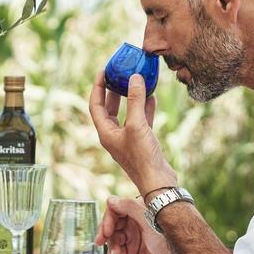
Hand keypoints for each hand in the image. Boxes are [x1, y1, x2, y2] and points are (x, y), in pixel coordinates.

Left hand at [89, 71, 176, 193]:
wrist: (158, 182)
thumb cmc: (142, 157)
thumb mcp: (137, 125)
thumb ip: (135, 101)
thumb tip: (134, 78)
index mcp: (106, 132)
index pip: (95, 105)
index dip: (98, 87)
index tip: (103, 71)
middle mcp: (114, 135)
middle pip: (109, 108)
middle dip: (113, 90)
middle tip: (118, 74)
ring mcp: (128, 138)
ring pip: (126, 113)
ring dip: (130, 97)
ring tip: (135, 81)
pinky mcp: (142, 141)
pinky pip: (141, 120)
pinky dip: (145, 108)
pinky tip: (152, 96)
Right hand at [95, 196, 180, 253]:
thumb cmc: (171, 237)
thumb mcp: (149, 219)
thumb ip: (129, 207)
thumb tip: (111, 200)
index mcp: (140, 209)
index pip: (116, 208)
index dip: (109, 219)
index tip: (106, 231)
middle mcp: (136, 221)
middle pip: (112, 223)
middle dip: (105, 233)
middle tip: (101, 242)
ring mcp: (135, 235)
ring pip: (113, 238)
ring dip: (110, 246)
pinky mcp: (134, 250)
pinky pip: (117, 250)